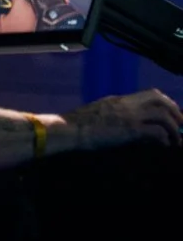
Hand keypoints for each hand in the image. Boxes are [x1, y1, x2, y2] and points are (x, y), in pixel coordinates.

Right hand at [62, 88, 181, 151]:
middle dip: (175, 112)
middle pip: (160, 99)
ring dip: (174, 129)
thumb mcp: (98, 114)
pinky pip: (156, 132)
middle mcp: (126, 104)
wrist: (68, 129)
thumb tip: (129, 125)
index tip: (173, 115)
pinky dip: (164, 139)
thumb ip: (115, 114)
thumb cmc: (76, 124)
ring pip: (163, 115)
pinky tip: (163, 146)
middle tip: (181, 126)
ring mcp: (128, 116)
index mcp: (119, 99)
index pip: (150, 95)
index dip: (167, 104)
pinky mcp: (129, 130)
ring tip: (177, 141)